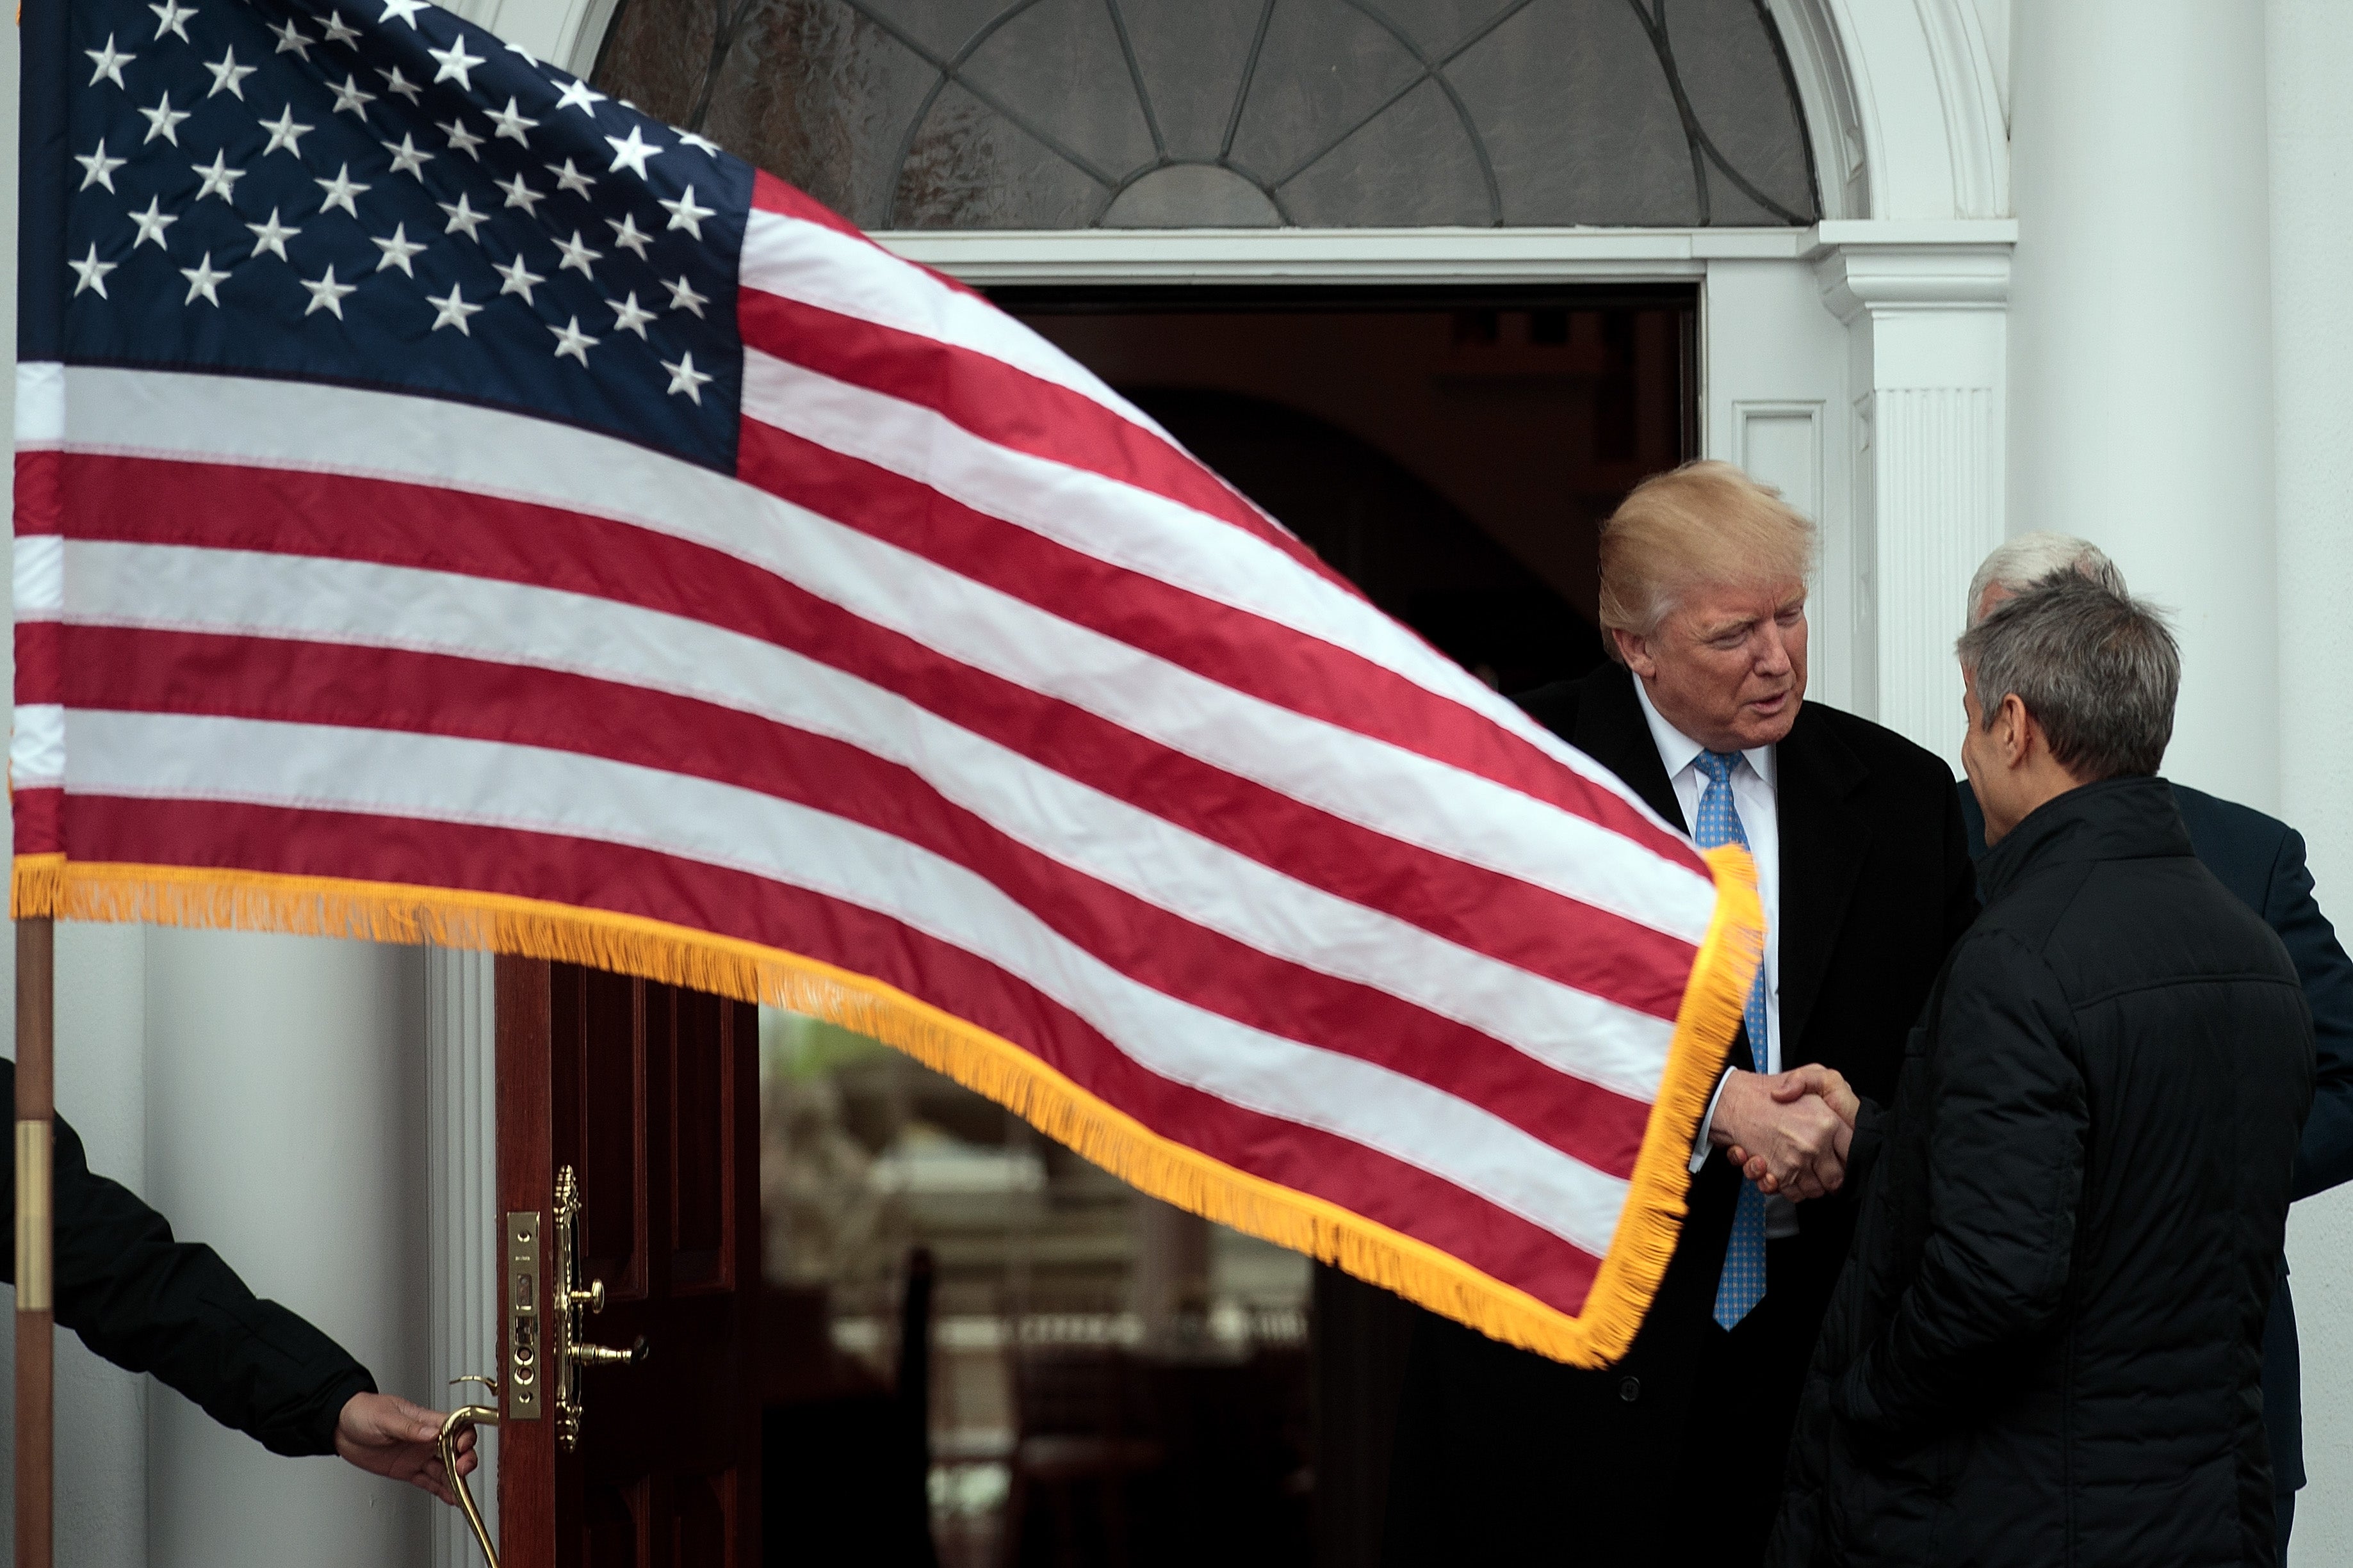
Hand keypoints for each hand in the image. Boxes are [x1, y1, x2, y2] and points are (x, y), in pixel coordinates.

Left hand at [334, 1392, 476, 1505]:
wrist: (341, 1427)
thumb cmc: (364, 1412)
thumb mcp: (385, 1417)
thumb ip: (409, 1428)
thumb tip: (433, 1432)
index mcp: (425, 1421)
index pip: (456, 1426)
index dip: (465, 1435)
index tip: (463, 1446)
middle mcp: (426, 1439)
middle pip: (456, 1449)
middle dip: (465, 1459)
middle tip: (462, 1469)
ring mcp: (418, 1456)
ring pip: (445, 1468)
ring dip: (455, 1479)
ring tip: (461, 1492)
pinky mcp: (407, 1470)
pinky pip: (429, 1482)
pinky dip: (441, 1490)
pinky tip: (451, 1497)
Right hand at [1710, 1068, 1850, 1200]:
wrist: (1732, 1102)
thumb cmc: (1768, 1091)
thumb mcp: (1810, 1072)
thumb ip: (1831, 1084)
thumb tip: (1837, 1110)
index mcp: (1828, 1122)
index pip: (1853, 1151)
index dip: (1848, 1156)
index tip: (1841, 1156)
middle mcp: (1814, 1145)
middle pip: (1837, 1177)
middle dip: (1830, 1176)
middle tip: (1823, 1169)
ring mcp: (1796, 1162)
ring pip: (1815, 1190)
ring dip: (1810, 1184)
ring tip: (1802, 1170)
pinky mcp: (1778, 1175)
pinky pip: (1793, 1193)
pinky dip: (1789, 1189)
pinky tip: (1785, 1173)